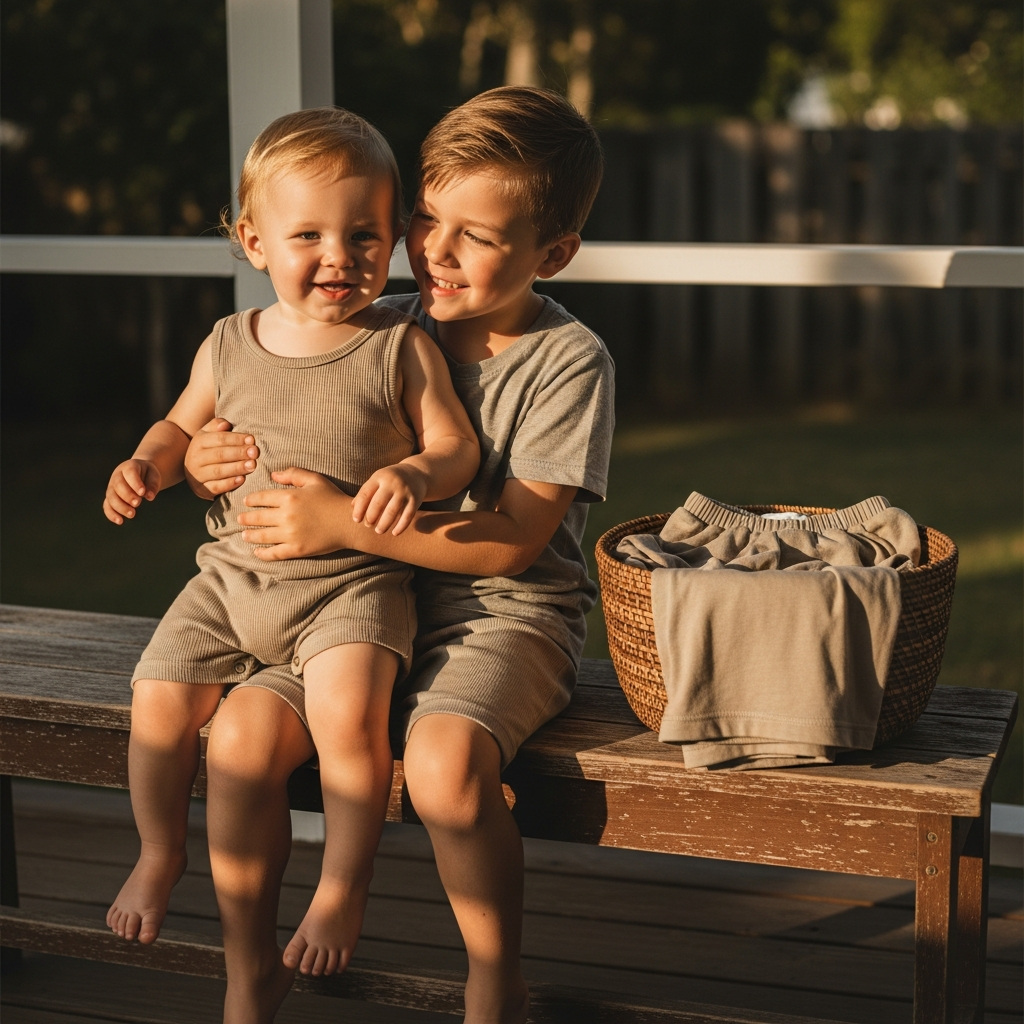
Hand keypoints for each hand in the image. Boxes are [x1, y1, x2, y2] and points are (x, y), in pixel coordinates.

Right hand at [103, 460, 160, 524]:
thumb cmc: (147, 474)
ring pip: (111, 497)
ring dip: (120, 506)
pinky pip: (107, 505)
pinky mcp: (110, 497)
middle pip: (118, 485)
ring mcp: (112, 487)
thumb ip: (153, 484)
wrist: (140, 474)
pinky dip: (111, 514)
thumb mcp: (154, 475)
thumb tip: (150, 497)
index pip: (130, 473)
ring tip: (132, 514)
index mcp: (129, 466)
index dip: (135, 483)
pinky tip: (120, 521)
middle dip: (127, 496)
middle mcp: (117, 476)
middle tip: (138, 503)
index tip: (142, 492)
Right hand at [184, 418, 259, 498]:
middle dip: (239, 453)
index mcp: (198, 442)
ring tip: (252, 465)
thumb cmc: (209, 449)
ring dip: (237, 468)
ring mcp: (197, 475)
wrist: (194, 471)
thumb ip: (216, 426)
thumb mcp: (209, 434)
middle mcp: (195, 458)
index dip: (236, 439)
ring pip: (218, 471)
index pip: (219, 439)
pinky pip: (216, 487)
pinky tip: (242, 480)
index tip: (251, 439)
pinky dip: (229, 484)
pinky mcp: (201, 490)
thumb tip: (225, 424)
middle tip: (255, 453)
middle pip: (219, 454)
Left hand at [238, 468, 352, 559]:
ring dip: (250, 535)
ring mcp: (291, 534)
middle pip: (258, 518)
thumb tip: (273, 475)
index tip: (246, 502)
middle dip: (246, 518)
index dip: (251, 500)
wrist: (349, 522)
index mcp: (289, 497)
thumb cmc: (333, 498)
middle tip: (240, 519)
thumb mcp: (315, 479)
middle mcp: (287, 516)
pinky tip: (257, 552)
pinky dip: (263, 554)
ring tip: (244, 535)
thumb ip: (293, 474)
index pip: (261, 498)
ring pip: (262, 536)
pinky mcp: (297, 549)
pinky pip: (274, 553)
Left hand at [351, 464, 427, 535]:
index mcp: (379, 477)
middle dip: (371, 517)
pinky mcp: (416, 499)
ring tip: (379, 531)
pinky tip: (394, 533)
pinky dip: (401, 526)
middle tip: (368, 525)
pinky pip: (407, 516)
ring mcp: (405, 491)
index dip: (359, 509)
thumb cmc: (390, 481)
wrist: (416, 473)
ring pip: (392, 511)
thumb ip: (365, 493)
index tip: (356, 520)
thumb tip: (352, 508)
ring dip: (384, 524)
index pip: (366, 494)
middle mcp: (392, 482)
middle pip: (378, 503)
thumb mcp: (377, 481)